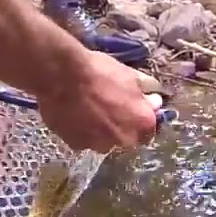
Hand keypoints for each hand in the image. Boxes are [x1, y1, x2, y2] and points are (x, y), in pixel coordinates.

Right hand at [37, 50, 163, 152]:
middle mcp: (124, 140)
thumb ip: (146, 90)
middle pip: (127, 138)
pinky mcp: (76, 145)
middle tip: (108, 106)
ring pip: (105, 141)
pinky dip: (82, 131)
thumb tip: (154, 100)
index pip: (149, 129)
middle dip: (121, 125)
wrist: (61, 75)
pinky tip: (75, 114)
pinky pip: (84, 140)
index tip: (131, 106)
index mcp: (142, 122)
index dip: (139, 116)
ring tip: (89, 110)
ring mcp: (99, 145)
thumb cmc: (99, 71)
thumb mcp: (129, 73)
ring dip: (102, 130)